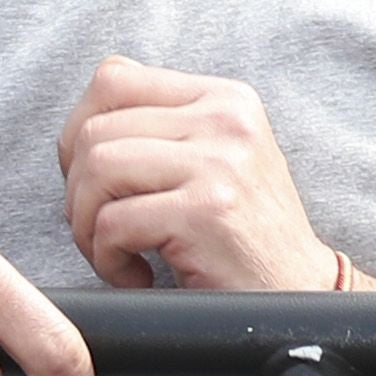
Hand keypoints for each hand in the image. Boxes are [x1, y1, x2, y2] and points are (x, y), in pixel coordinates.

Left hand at [59, 57, 336, 296]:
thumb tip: (79, 126)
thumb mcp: (214, 162)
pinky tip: (138, 276)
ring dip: (86, 225)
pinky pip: (111, 224)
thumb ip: (162, 130)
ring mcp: (219, 163)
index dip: (78, 132)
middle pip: (95, 129)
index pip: (113, 78)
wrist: (298, 297)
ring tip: (117, 253)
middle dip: (77, 191)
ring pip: (96, 169)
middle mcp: (226, 119)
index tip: (93, 183)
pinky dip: (107, 260)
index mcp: (223, 98)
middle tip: (102, 232)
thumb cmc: (239, 237)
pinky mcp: (205, 211)